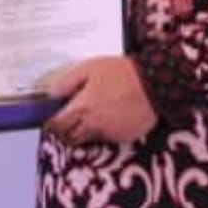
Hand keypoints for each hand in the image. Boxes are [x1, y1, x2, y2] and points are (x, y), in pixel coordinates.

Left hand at [43, 57, 157, 147]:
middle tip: (70, 121)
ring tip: (94, 116)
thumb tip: (52, 93)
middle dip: (67, 131)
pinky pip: (108, 138)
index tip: (52, 122)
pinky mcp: (123, 138)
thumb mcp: (90, 68)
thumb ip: (67, 81)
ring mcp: (108, 134)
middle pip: (70, 138)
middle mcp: (92, 125)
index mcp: (82, 107)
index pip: (57, 126)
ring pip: (89, 139)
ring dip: (86, 131)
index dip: (52, 125)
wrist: (155, 83)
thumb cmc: (124, 73)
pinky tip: (113, 116)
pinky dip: (107, 131)